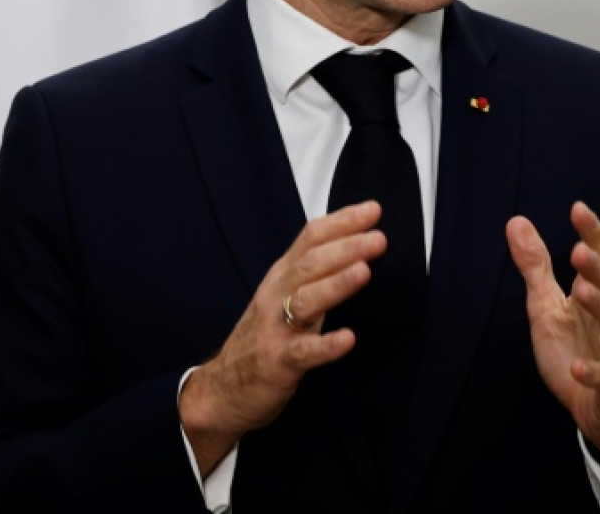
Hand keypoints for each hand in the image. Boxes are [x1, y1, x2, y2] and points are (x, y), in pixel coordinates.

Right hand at [179, 200, 386, 476]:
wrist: (222, 389)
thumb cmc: (265, 335)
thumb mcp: (285, 293)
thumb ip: (314, 269)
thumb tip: (354, 241)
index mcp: (282, 275)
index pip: (311, 238)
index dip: (341, 222)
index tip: (373, 209)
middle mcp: (276, 295)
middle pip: (311, 264)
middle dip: (345, 248)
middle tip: (378, 238)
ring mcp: (275, 328)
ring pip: (306, 300)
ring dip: (336, 285)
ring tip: (363, 271)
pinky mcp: (277, 362)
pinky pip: (303, 352)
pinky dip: (325, 345)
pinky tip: (348, 338)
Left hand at [506, 201, 599, 461]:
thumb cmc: (575, 351)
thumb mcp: (547, 306)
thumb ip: (535, 267)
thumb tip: (516, 221)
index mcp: (597, 292)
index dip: (593, 232)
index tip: (578, 209)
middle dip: (598, 267)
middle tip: (578, 251)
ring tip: (581, 291)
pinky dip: (597, 372)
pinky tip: (579, 367)